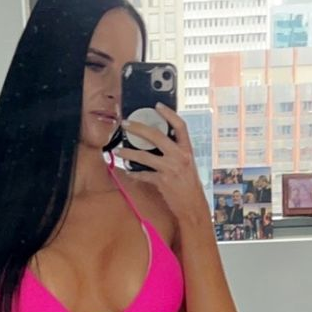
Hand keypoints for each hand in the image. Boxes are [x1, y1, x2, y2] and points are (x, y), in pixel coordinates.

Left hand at [116, 103, 209, 224]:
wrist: (193, 205)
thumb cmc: (190, 184)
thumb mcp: (188, 163)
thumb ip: (176, 151)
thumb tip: (160, 140)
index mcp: (187, 150)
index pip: (180, 126)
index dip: (169, 114)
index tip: (157, 105)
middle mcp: (179, 157)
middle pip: (156, 136)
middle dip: (138, 128)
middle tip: (125, 124)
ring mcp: (170, 169)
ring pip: (144, 156)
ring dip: (128, 152)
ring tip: (118, 149)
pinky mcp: (161, 182)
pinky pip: (142, 174)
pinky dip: (133, 173)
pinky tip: (127, 170)